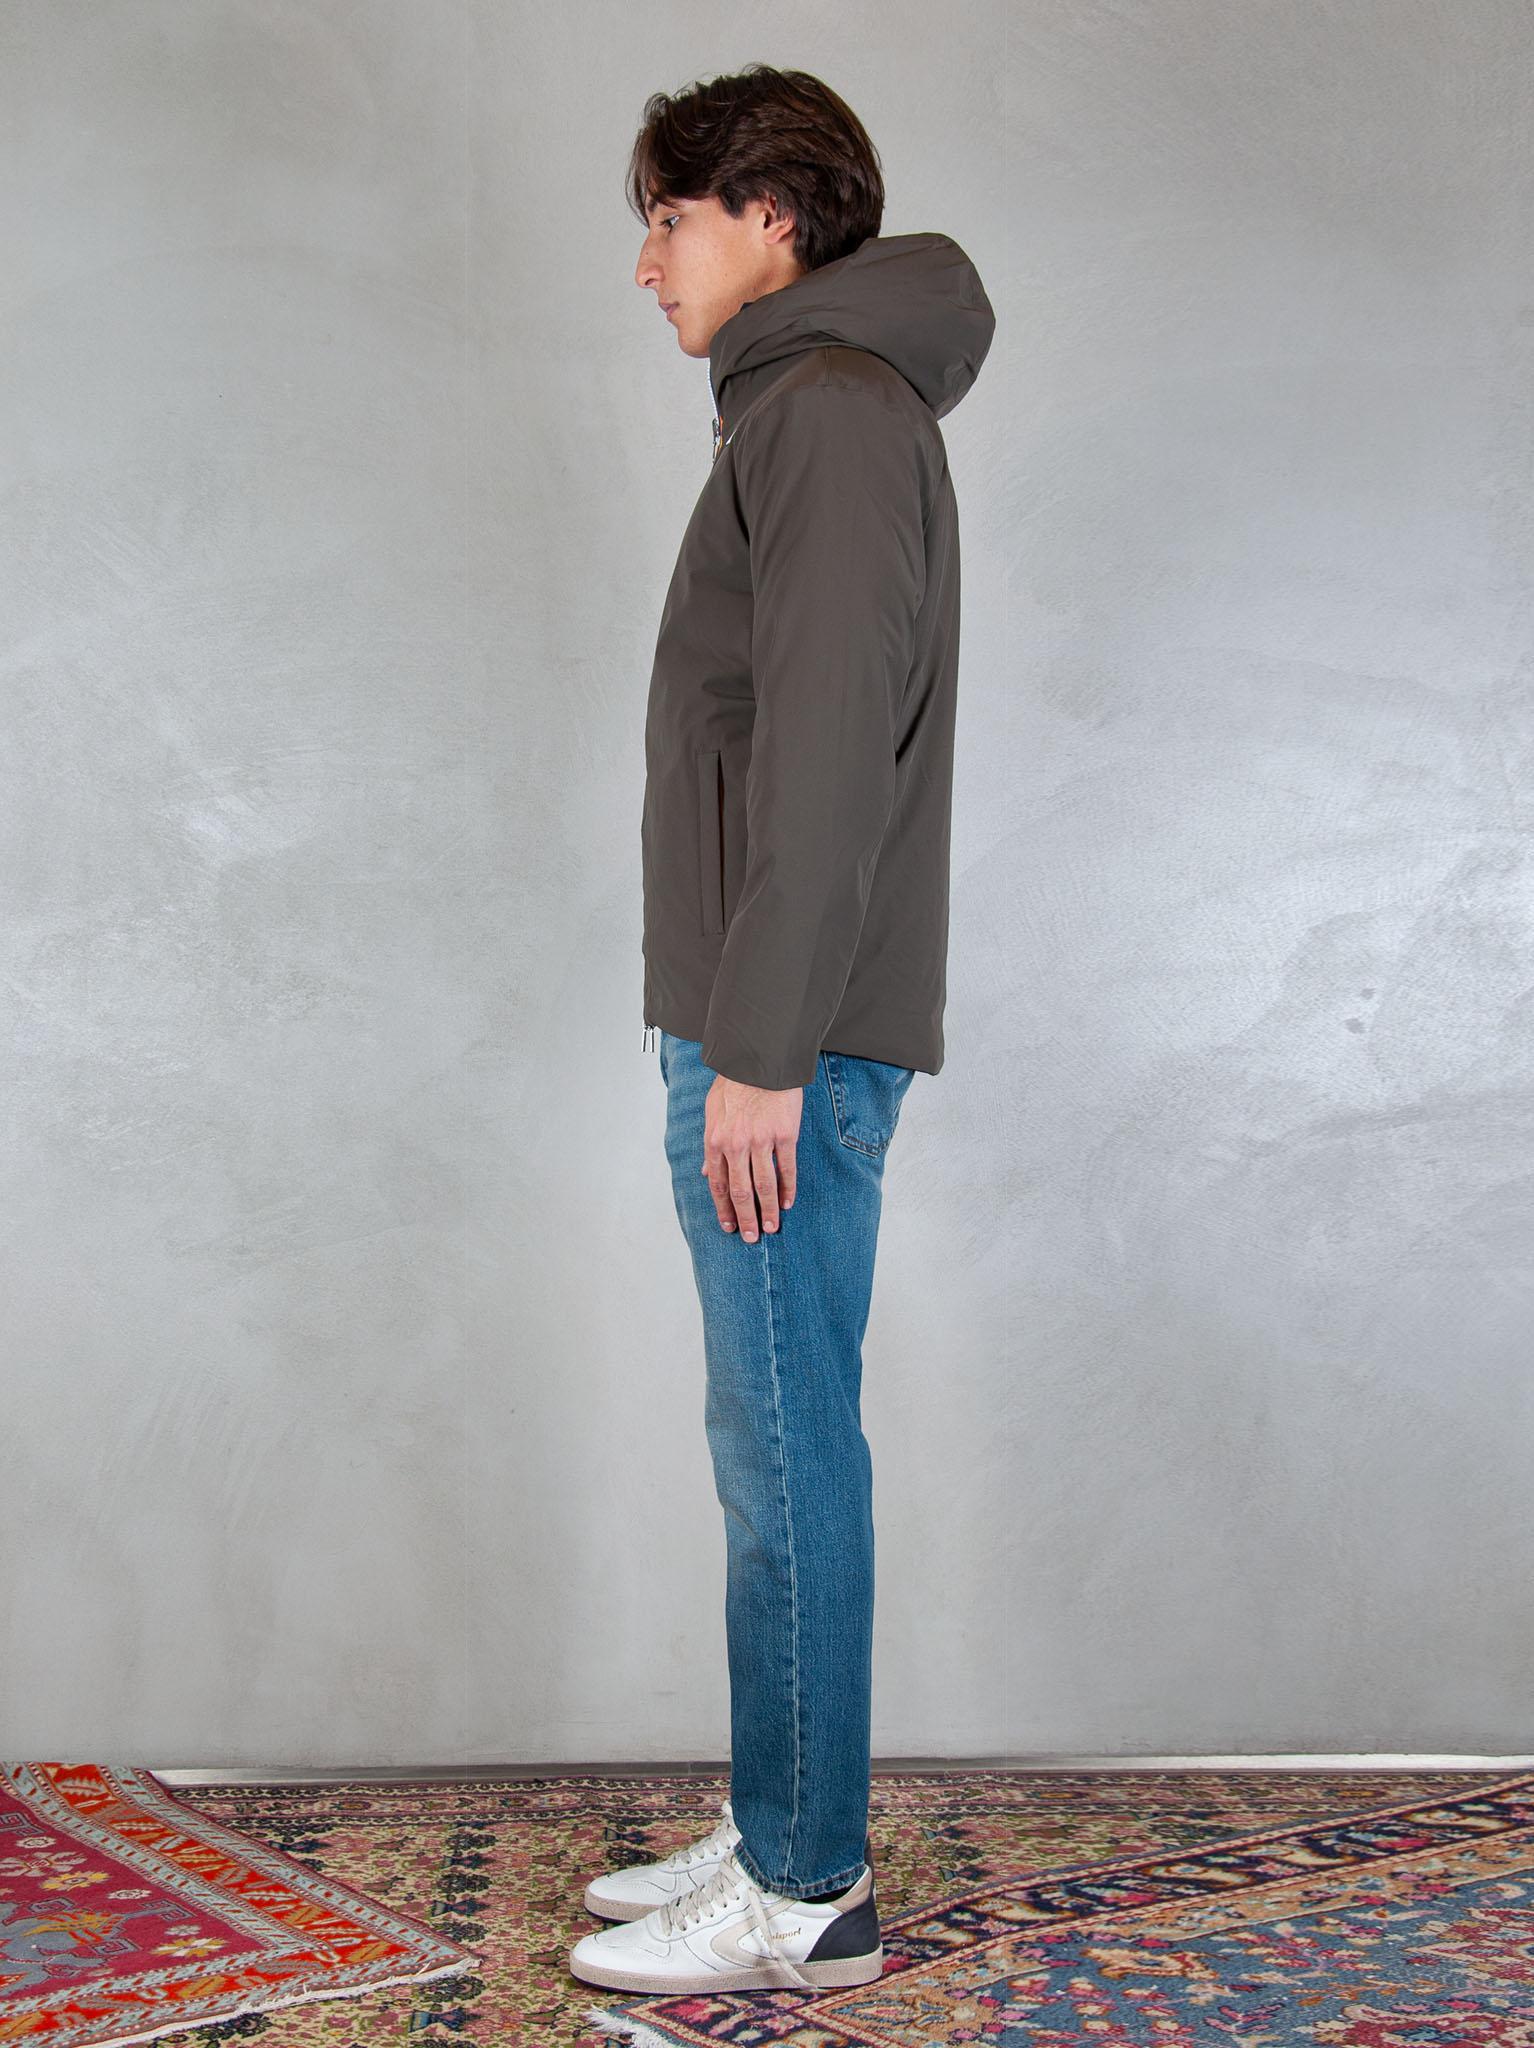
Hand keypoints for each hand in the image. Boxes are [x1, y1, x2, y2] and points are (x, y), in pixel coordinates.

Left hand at [701, 1075, 800, 1240]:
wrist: (760, 1060)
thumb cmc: (734, 1083)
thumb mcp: (711, 1111)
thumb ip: (711, 1144)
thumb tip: (708, 1173)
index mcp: (716, 1140)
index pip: (718, 1184)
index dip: (723, 1208)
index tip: (730, 1226)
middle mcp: (736, 1144)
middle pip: (740, 1191)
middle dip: (745, 1218)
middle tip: (751, 1238)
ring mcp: (761, 1141)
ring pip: (764, 1185)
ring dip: (768, 1210)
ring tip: (771, 1228)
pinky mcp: (785, 1135)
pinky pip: (786, 1169)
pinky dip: (788, 1189)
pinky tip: (788, 1202)